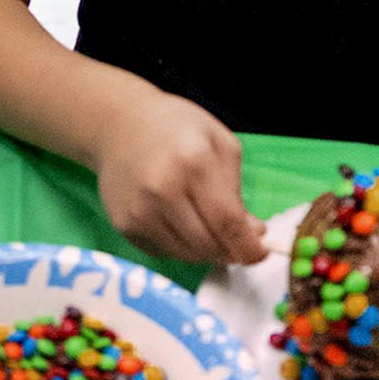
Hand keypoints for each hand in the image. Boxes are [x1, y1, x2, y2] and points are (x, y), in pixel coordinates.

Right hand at [93, 88, 269, 267]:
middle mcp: (162, 189)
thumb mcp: (219, 143)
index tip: (260, 254)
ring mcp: (139, 210)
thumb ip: (238, 190)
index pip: (227, 222)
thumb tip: (252, 234)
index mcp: (193, 161)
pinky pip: (164, 252)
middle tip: (234, 238)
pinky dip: (179, 245)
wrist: (119, 124)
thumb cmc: (176, 128)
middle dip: (229, 250)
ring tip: (203, 222)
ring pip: (187, 255)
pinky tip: (176, 219)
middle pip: (208, 245)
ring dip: (204, 249)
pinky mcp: (124, 225)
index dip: (248, 247)